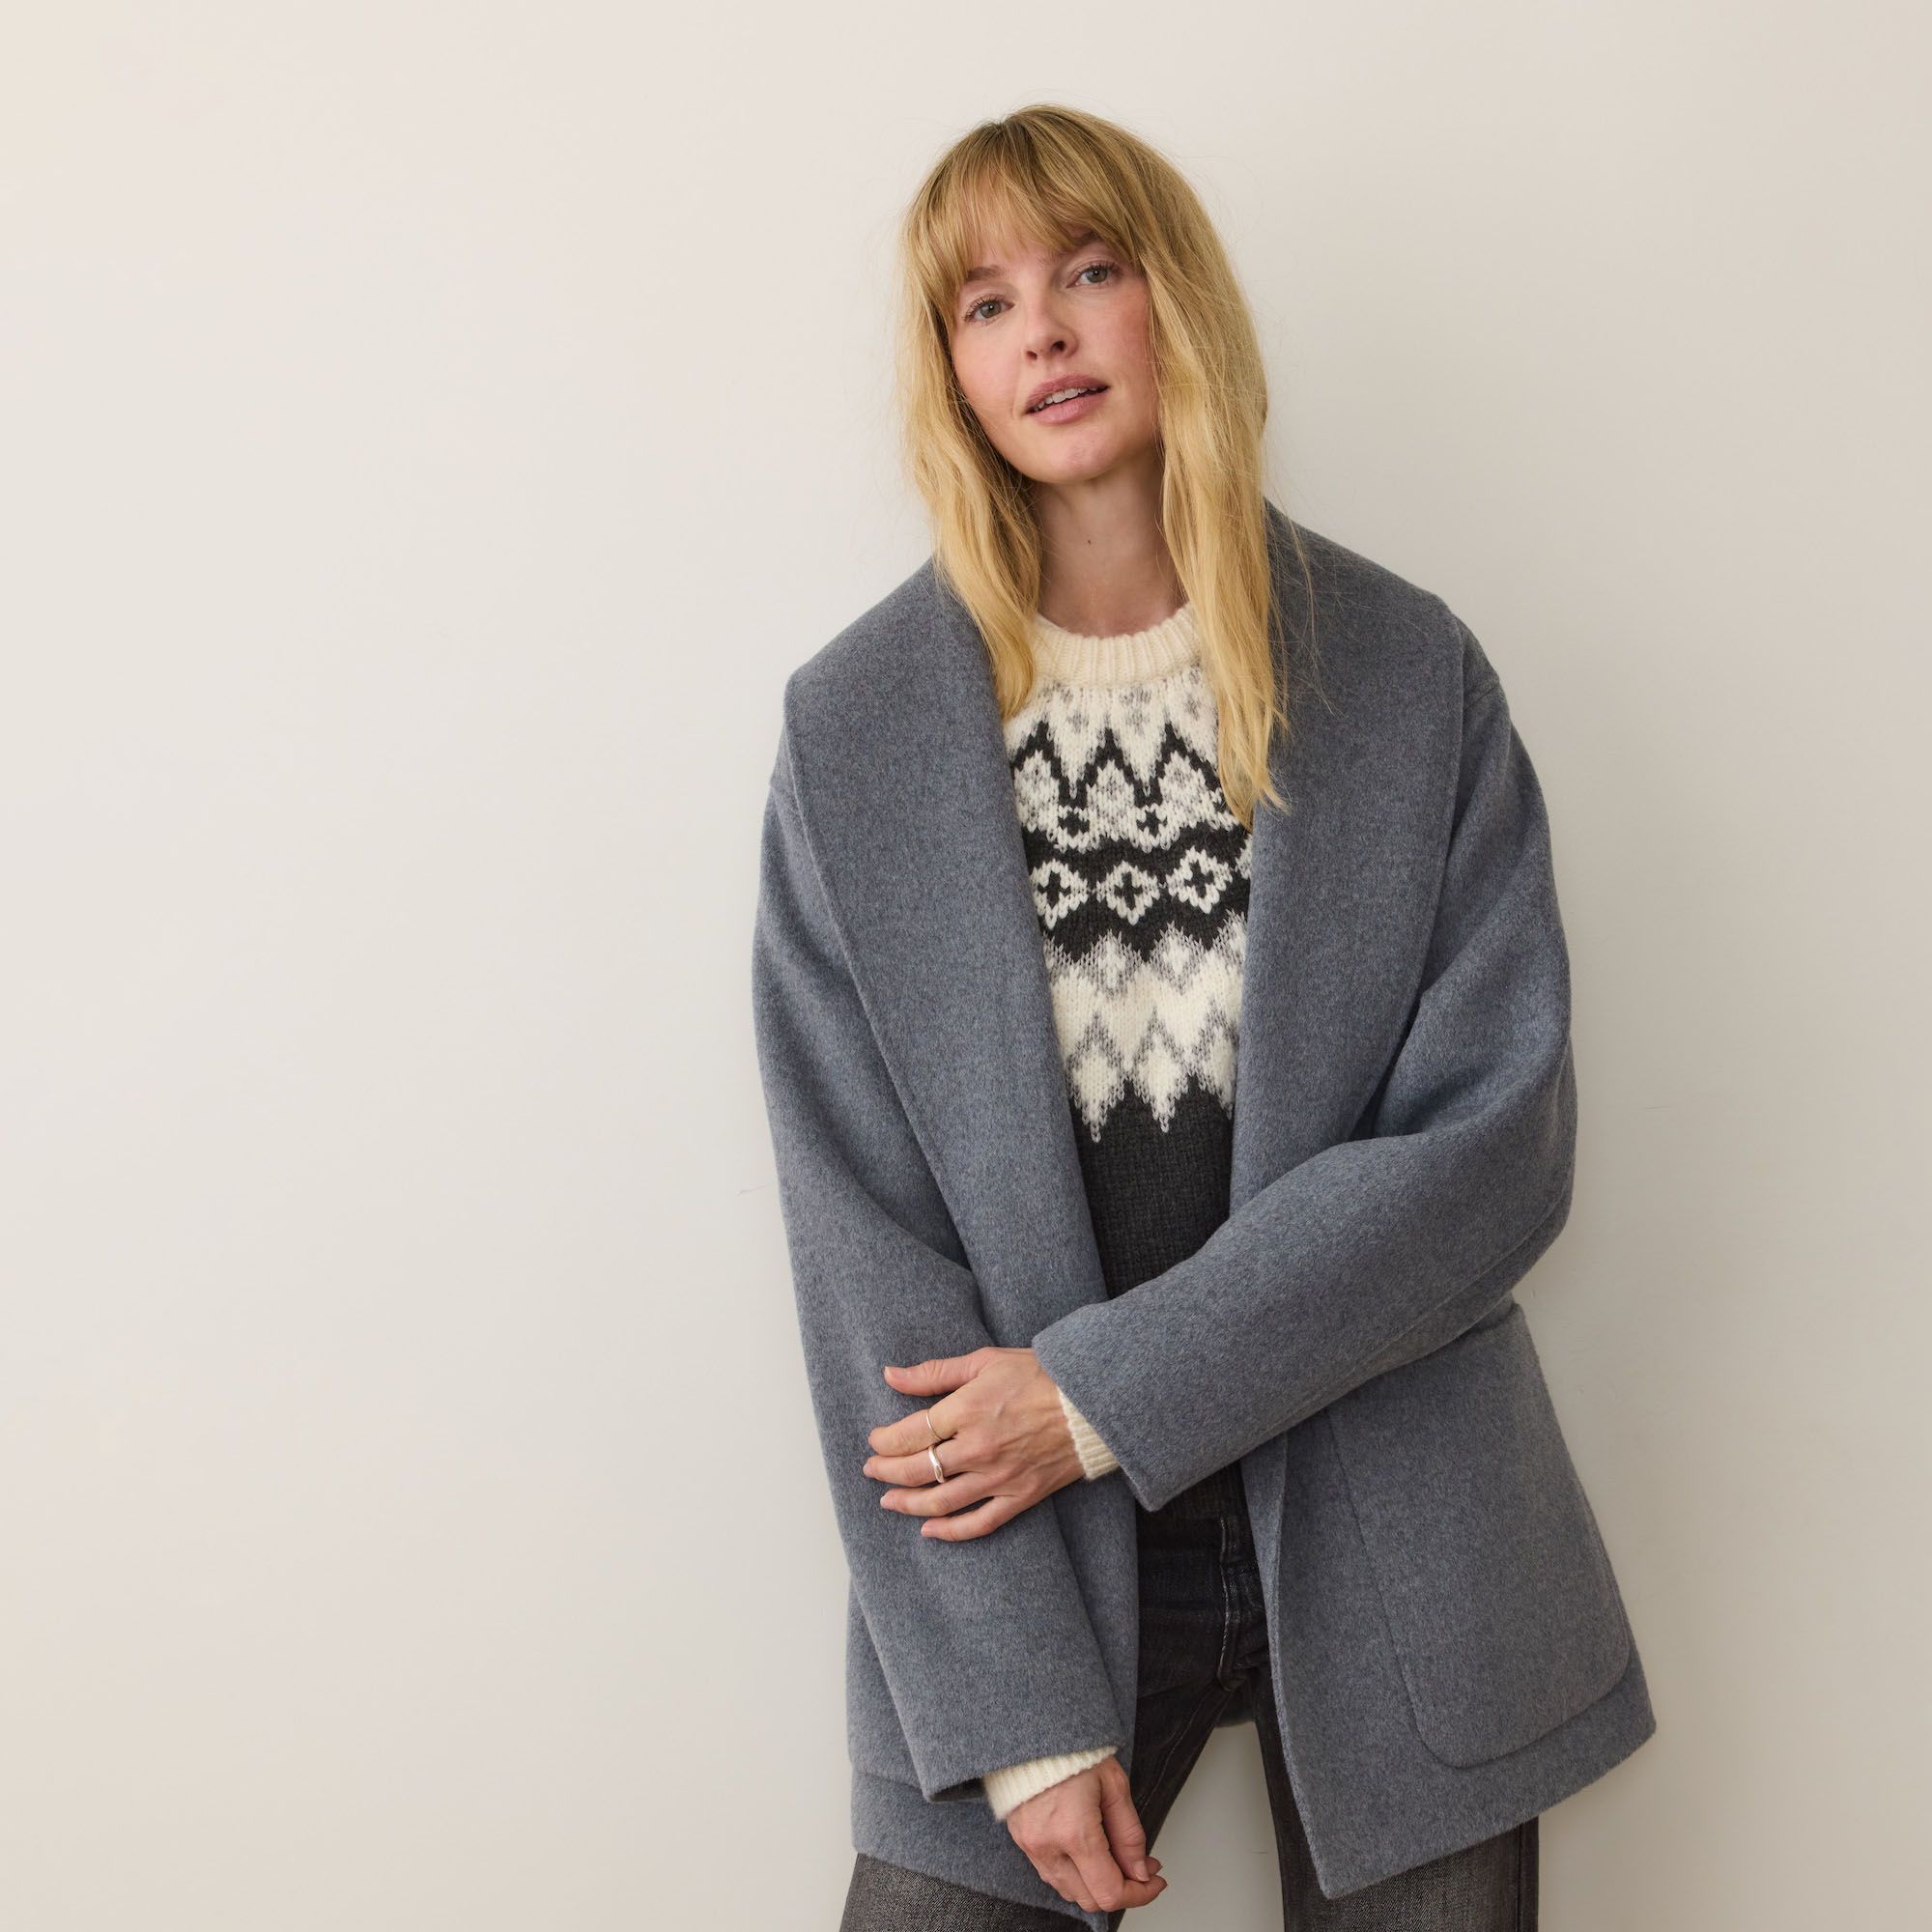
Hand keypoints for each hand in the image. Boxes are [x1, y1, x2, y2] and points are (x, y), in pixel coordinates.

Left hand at [861, 1346, 1083, 1540]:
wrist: (1091, 1402)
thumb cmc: (1039, 1375)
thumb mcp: (984, 1362)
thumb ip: (934, 1373)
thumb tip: (890, 1376)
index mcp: (965, 1411)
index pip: (909, 1434)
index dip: (885, 1439)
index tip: (876, 1439)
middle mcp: (977, 1448)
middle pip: (917, 1469)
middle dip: (886, 1471)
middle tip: (871, 1470)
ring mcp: (998, 1477)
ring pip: (941, 1501)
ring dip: (908, 1504)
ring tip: (889, 1502)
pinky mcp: (1020, 1496)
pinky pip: (979, 1523)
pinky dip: (951, 1531)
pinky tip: (930, 1530)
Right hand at [1006, 1758, 1166, 1913]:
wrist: (1034, 1729)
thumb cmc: (1072, 1749)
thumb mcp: (1114, 1785)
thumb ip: (1129, 1834)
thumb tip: (1140, 1871)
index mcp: (1074, 1832)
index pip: (1110, 1891)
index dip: (1139, 1893)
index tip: (1154, 1882)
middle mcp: (1048, 1846)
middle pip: (1091, 1899)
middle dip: (1121, 1889)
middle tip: (1140, 1867)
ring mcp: (1031, 1846)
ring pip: (1070, 1892)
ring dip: (1097, 1884)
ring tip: (1115, 1856)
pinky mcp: (1022, 1841)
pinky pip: (1051, 1875)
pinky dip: (1075, 1875)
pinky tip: (1089, 1853)